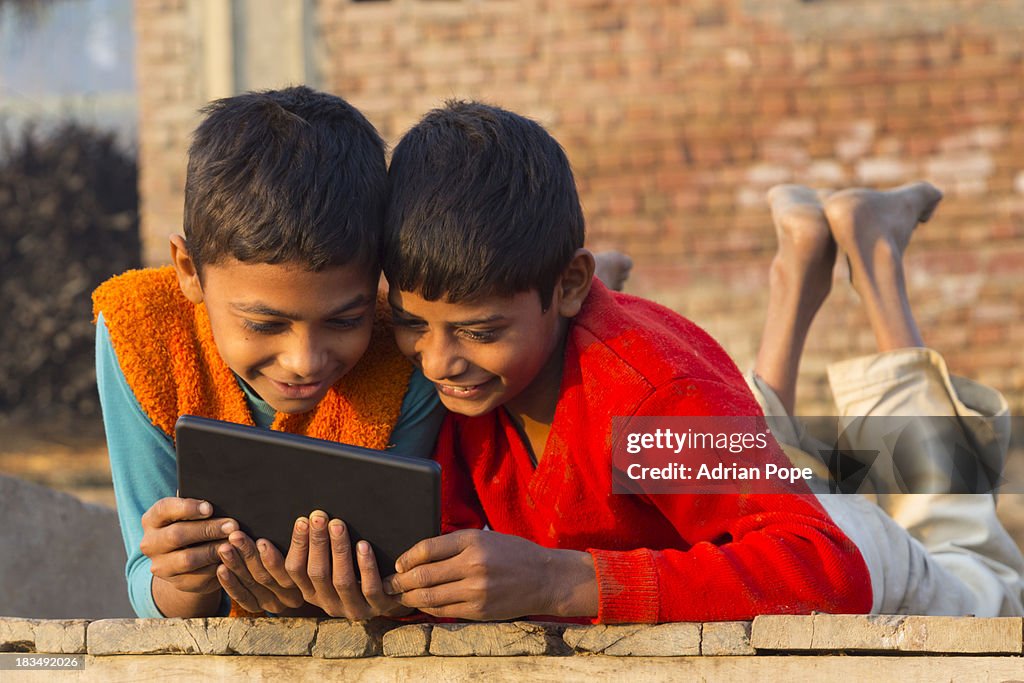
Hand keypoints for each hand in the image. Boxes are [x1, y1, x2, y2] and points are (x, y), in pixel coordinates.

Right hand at [139, 497, 235, 595]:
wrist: (187, 562)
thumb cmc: (193, 526)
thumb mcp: (191, 515)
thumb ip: (199, 507)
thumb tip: (219, 496)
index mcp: (152, 520)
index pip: (164, 509)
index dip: (187, 507)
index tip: (210, 508)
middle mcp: (150, 544)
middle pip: (177, 535)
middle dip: (208, 529)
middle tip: (232, 525)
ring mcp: (161, 566)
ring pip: (188, 559)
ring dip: (214, 549)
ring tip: (234, 542)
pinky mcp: (178, 583)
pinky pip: (200, 576)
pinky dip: (218, 566)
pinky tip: (231, 558)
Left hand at [215, 531, 307, 614]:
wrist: (295, 579)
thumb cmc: (299, 550)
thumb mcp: (303, 549)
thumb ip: (300, 540)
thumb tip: (298, 521)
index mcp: (304, 582)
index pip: (288, 571)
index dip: (273, 557)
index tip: (261, 541)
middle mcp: (290, 597)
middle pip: (267, 575)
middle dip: (249, 554)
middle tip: (235, 536)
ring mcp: (272, 603)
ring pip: (252, 583)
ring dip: (236, 564)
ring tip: (225, 547)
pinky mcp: (256, 607)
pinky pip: (242, 597)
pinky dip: (230, 583)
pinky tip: (221, 568)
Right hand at [283, 510, 411, 618]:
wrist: (389, 598)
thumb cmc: (355, 575)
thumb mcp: (331, 568)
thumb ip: (317, 552)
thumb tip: (303, 520)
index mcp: (312, 593)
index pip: (295, 571)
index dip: (296, 546)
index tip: (300, 522)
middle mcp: (329, 603)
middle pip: (317, 572)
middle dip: (317, 542)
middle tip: (319, 517)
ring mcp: (353, 608)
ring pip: (342, 580)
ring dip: (339, 551)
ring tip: (338, 525)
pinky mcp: (377, 607)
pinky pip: (370, 588)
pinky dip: (366, 566)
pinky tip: (363, 545)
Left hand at [385, 529, 597, 620]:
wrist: (546, 578)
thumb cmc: (514, 554)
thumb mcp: (486, 538)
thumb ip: (456, 544)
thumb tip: (421, 555)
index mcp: (473, 540)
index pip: (427, 548)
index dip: (407, 558)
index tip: (399, 564)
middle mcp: (473, 564)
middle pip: (423, 575)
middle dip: (400, 581)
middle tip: (387, 583)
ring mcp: (476, 590)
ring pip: (430, 597)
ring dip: (409, 598)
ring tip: (398, 597)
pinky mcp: (479, 610)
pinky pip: (444, 611)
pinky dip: (429, 609)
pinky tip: (421, 606)